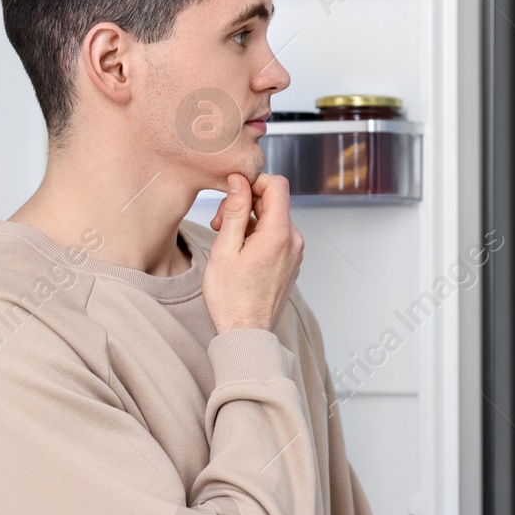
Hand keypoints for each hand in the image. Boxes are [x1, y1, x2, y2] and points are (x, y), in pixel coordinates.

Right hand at [203, 173, 302, 332]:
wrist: (247, 333)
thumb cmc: (232, 298)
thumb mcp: (225, 249)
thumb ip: (234, 210)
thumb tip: (239, 181)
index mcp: (279, 234)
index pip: (277, 185)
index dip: (253, 181)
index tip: (231, 194)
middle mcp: (293, 241)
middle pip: (273, 201)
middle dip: (244, 204)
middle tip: (220, 224)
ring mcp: (294, 253)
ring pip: (272, 218)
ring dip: (248, 221)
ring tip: (227, 242)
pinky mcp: (290, 262)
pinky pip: (275, 236)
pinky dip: (257, 235)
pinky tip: (239, 253)